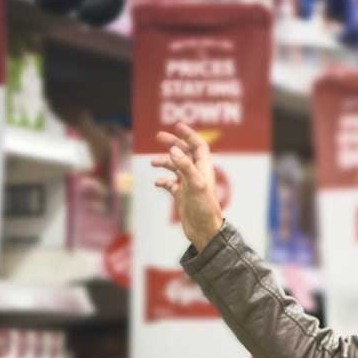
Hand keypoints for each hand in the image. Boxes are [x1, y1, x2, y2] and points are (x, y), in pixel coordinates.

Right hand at [151, 123, 223, 250]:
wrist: (204, 232)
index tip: (177, 126)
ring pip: (174, 167)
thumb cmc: (205, 209)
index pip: (198, 146)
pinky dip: (162, 180)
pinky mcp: (181, 196)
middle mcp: (196, 174)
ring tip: (153, 163)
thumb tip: (174, 151)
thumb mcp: (196, 185)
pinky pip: (169, 183)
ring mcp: (188, 185)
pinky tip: (157, 182)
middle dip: (173, 143)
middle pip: (184, 153)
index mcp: (204, 169)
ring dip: (164, 162)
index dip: (189, 135)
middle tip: (159, 136)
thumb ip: (185, 166)